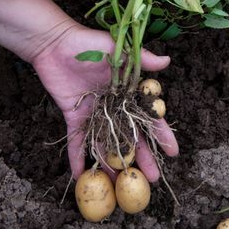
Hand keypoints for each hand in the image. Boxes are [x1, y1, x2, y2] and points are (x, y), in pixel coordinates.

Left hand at [31, 23, 177, 180]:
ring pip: (106, 144)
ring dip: (112, 164)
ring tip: (120, 186)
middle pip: (130, 137)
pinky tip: (80, 176)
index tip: (172, 152)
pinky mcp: (74, 116)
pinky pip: (77, 141)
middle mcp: (114, 106)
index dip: (161, 135)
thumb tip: (167, 62)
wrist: (55, 44)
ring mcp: (95, 113)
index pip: (149, 117)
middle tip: (151, 180)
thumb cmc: (90, 43)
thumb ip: (142, 58)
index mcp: (128, 92)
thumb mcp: (119, 49)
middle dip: (141, 158)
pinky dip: (77, 157)